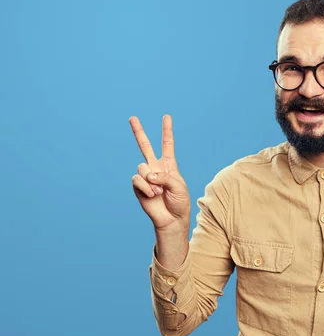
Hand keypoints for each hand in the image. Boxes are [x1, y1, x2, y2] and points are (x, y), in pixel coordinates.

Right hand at [129, 114, 190, 231]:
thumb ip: (164, 177)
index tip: (166, 117)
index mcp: (169, 165)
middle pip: (145, 146)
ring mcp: (146, 176)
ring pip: (142, 167)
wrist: (171, 219)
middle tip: (132, 118)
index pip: (167, 145)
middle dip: (138, 132)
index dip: (167, 131)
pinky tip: (152, 195)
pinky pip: (137, 180)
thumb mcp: (178, 186)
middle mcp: (156, 168)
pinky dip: (146, 187)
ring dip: (151, 181)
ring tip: (159, 192)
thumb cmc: (179, 202)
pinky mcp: (138, 186)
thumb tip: (148, 175)